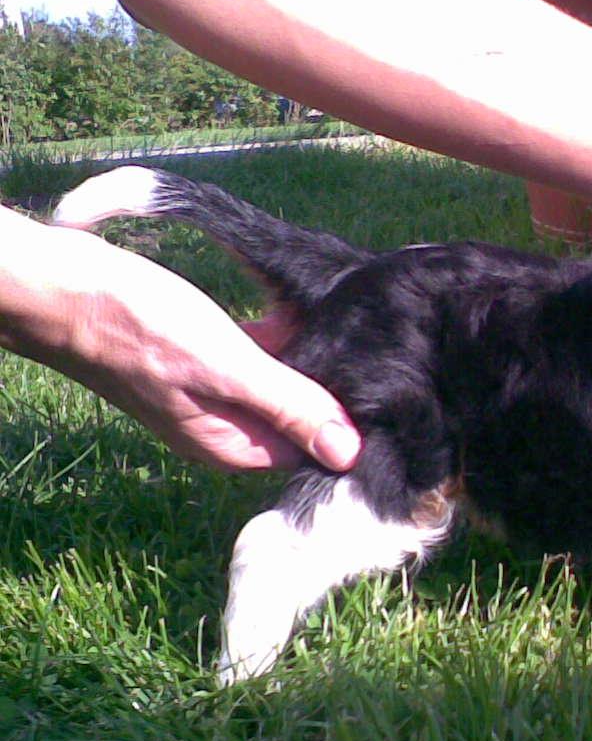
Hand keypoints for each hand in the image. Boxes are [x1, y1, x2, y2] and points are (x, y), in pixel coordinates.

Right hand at [0, 205, 360, 471]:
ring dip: (308, 359)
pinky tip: (300, 310)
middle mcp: (224, 428)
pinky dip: (278, 340)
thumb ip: (289, 407)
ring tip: (348, 323)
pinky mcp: (200, 361)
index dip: (347, 419)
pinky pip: (255, 358)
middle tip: (369, 345)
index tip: (381, 383)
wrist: (60, 286)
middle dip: (330, 386)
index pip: (312, 449)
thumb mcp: (227, 367)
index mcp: (232, 445)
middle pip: (300, 418)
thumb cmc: (138, 325)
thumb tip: (348, 454)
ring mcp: (210, 395)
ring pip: (280, 385)